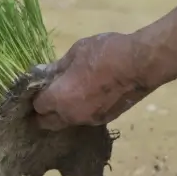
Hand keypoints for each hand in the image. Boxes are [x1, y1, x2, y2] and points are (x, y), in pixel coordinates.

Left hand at [32, 32, 148, 131]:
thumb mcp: (76, 52)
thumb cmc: (105, 53)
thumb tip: (41, 72)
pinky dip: (81, 111)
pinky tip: (87, 97)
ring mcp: (89, 120)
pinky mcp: (105, 120)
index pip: (37, 106)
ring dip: (63, 113)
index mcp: (60, 98)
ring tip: (68, 96)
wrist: (141, 64)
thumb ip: (57, 67)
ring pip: (67, 122)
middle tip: (47, 98)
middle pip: (47, 123)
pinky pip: (84, 119)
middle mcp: (71, 115)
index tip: (39, 86)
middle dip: (43, 113)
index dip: (36, 96)